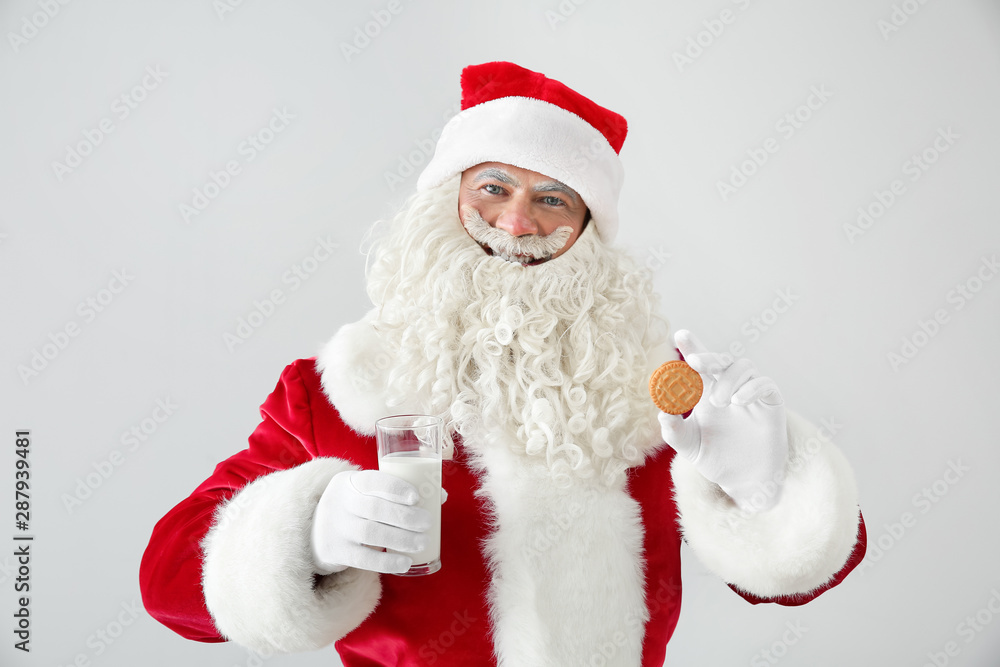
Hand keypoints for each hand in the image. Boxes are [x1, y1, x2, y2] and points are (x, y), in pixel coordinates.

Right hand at [311, 470, 437, 574]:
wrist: (314, 532)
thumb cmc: (354, 508)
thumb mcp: (364, 493)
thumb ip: (396, 492)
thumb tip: (440, 495)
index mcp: (349, 482)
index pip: (372, 481)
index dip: (396, 489)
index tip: (416, 498)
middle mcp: (339, 502)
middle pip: (374, 508)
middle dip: (405, 517)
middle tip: (427, 523)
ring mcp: (335, 528)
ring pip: (371, 533)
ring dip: (401, 538)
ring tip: (422, 542)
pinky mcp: (336, 552)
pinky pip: (363, 559)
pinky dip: (387, 562)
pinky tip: (405, 562)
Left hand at [658, 330, 787, 511]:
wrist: (744, 480)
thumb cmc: (714, 458)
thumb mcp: (689, 445)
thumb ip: (673, 430)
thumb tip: (662, 412)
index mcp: (706, 391)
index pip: (699, 364)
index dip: (691, 346)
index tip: (679, 334)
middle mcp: (729, 387)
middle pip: (721, 359)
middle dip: (707, 355)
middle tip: (694, 361)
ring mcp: (751, 393)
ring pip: (743, 366)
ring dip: (728, 378)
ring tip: (718, 401)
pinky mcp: (771, 403)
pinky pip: (765, 384)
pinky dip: (751, 388)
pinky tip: (738, 401)